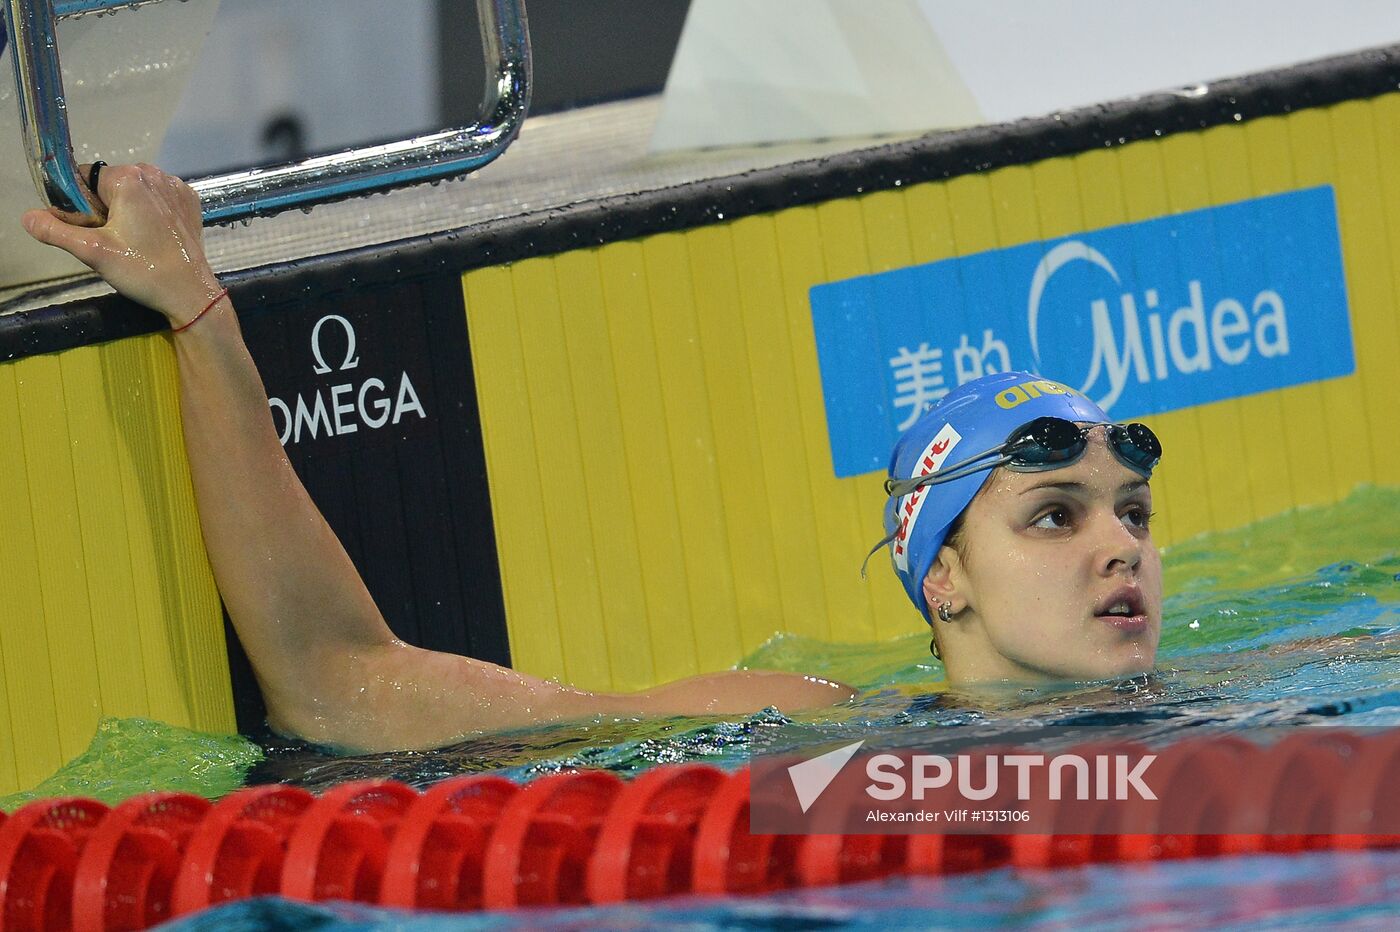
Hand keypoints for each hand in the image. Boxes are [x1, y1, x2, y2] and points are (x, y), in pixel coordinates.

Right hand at [21, 163, 221, 325]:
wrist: (191, 293)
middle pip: (109, 185)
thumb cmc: (143, 271)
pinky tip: (152, 237)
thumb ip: (55, 231)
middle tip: (113, 242)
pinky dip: (149, 213)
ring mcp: (175, 187)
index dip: (79, 205)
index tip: (89, 230)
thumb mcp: (92, 251)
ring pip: (133, 192)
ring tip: (133, 242)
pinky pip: (156, 199)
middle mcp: (154, 174)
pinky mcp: (189, 201)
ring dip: (125, 212)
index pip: (84, 179)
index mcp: (129, 178)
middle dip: (103, 209)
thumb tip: (29, 217)